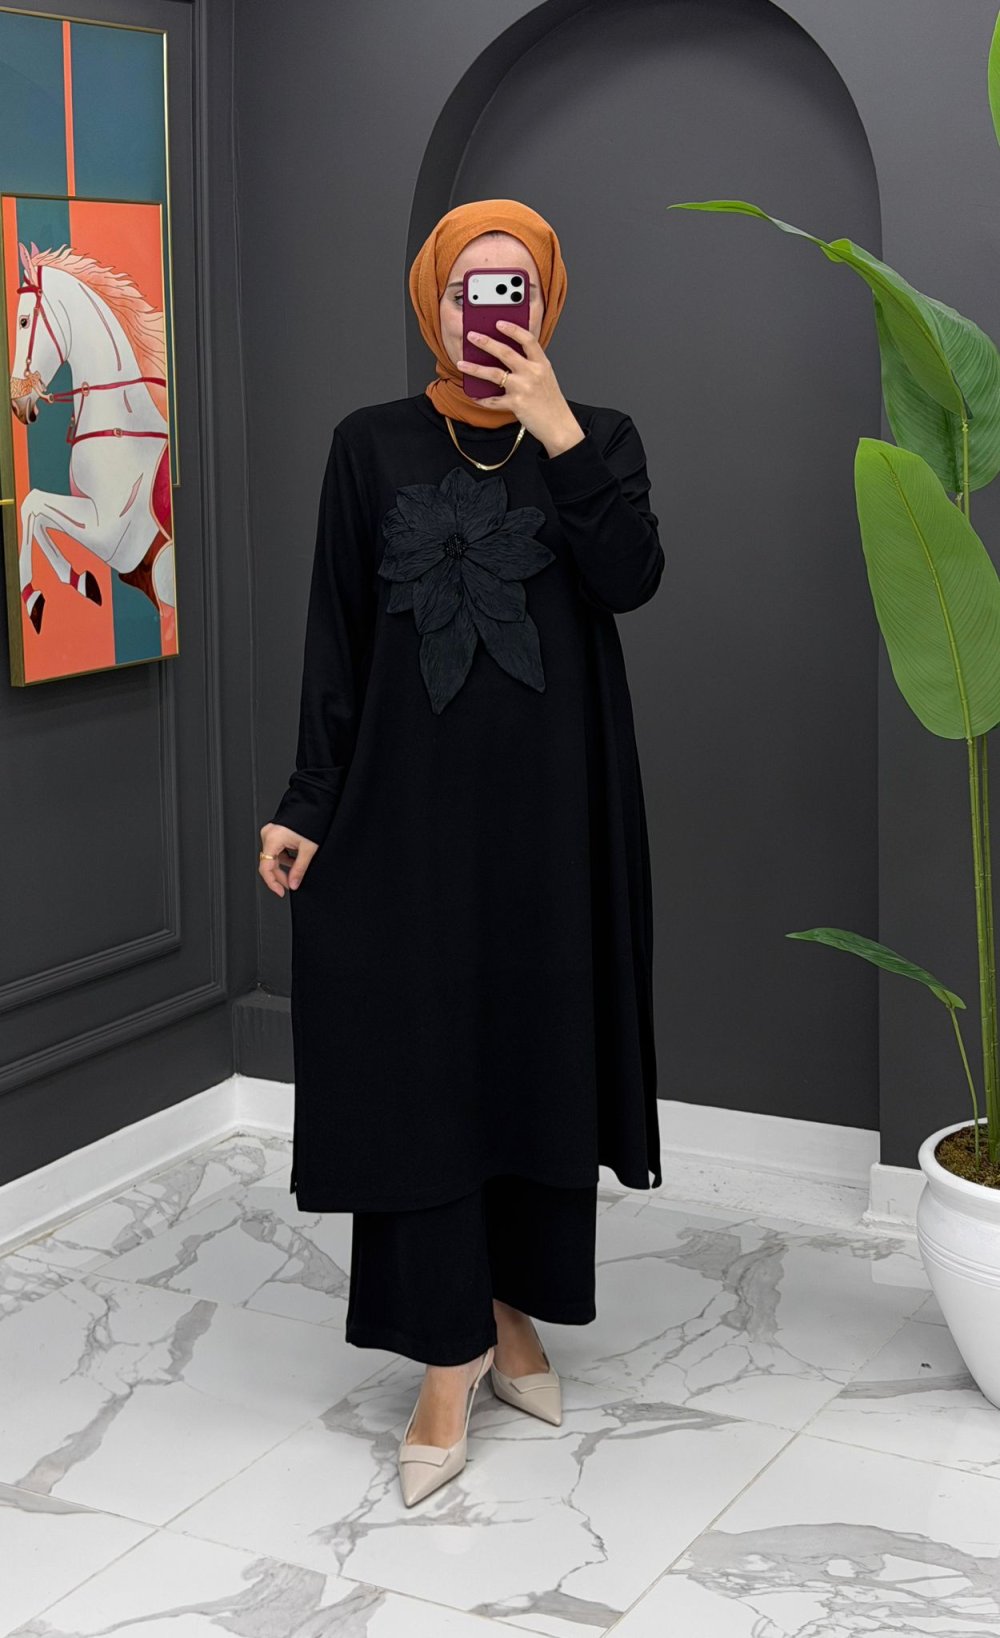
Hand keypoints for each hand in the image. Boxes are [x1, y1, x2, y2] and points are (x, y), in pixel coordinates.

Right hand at [258, 822, 317, 896]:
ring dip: (284, 866)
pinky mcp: (275, 832)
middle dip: (281, 875)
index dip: (273, 883)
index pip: (266, 868)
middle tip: (292, 884)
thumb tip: (293, 884)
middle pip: (269, 863)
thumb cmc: (313, 821)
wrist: (315, 805)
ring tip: (298, 868)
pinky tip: (296, 858)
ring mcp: (270, 832)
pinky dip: (286, 857)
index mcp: (273, 838)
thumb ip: (299, 869)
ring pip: (273, 857)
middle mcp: (268, 834)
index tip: (281, 892)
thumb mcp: (308, 849)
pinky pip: (277, 849)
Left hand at [458, 320, 583, 453]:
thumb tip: (506, 355)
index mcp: (542, 363)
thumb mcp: (546, 377)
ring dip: (474, 368)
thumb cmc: (551, 401)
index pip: (527, 339)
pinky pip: (493, 400)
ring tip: (461, 364)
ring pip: (494, 374)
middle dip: (486, 342)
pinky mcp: (516, 404)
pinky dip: (481, 399)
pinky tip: (473, 395)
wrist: (559, 425)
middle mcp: (532, 373)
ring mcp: (524, 388)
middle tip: (471, 336)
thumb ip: (531, 364)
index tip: (499, 323)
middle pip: (505, 352)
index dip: (512, 329)